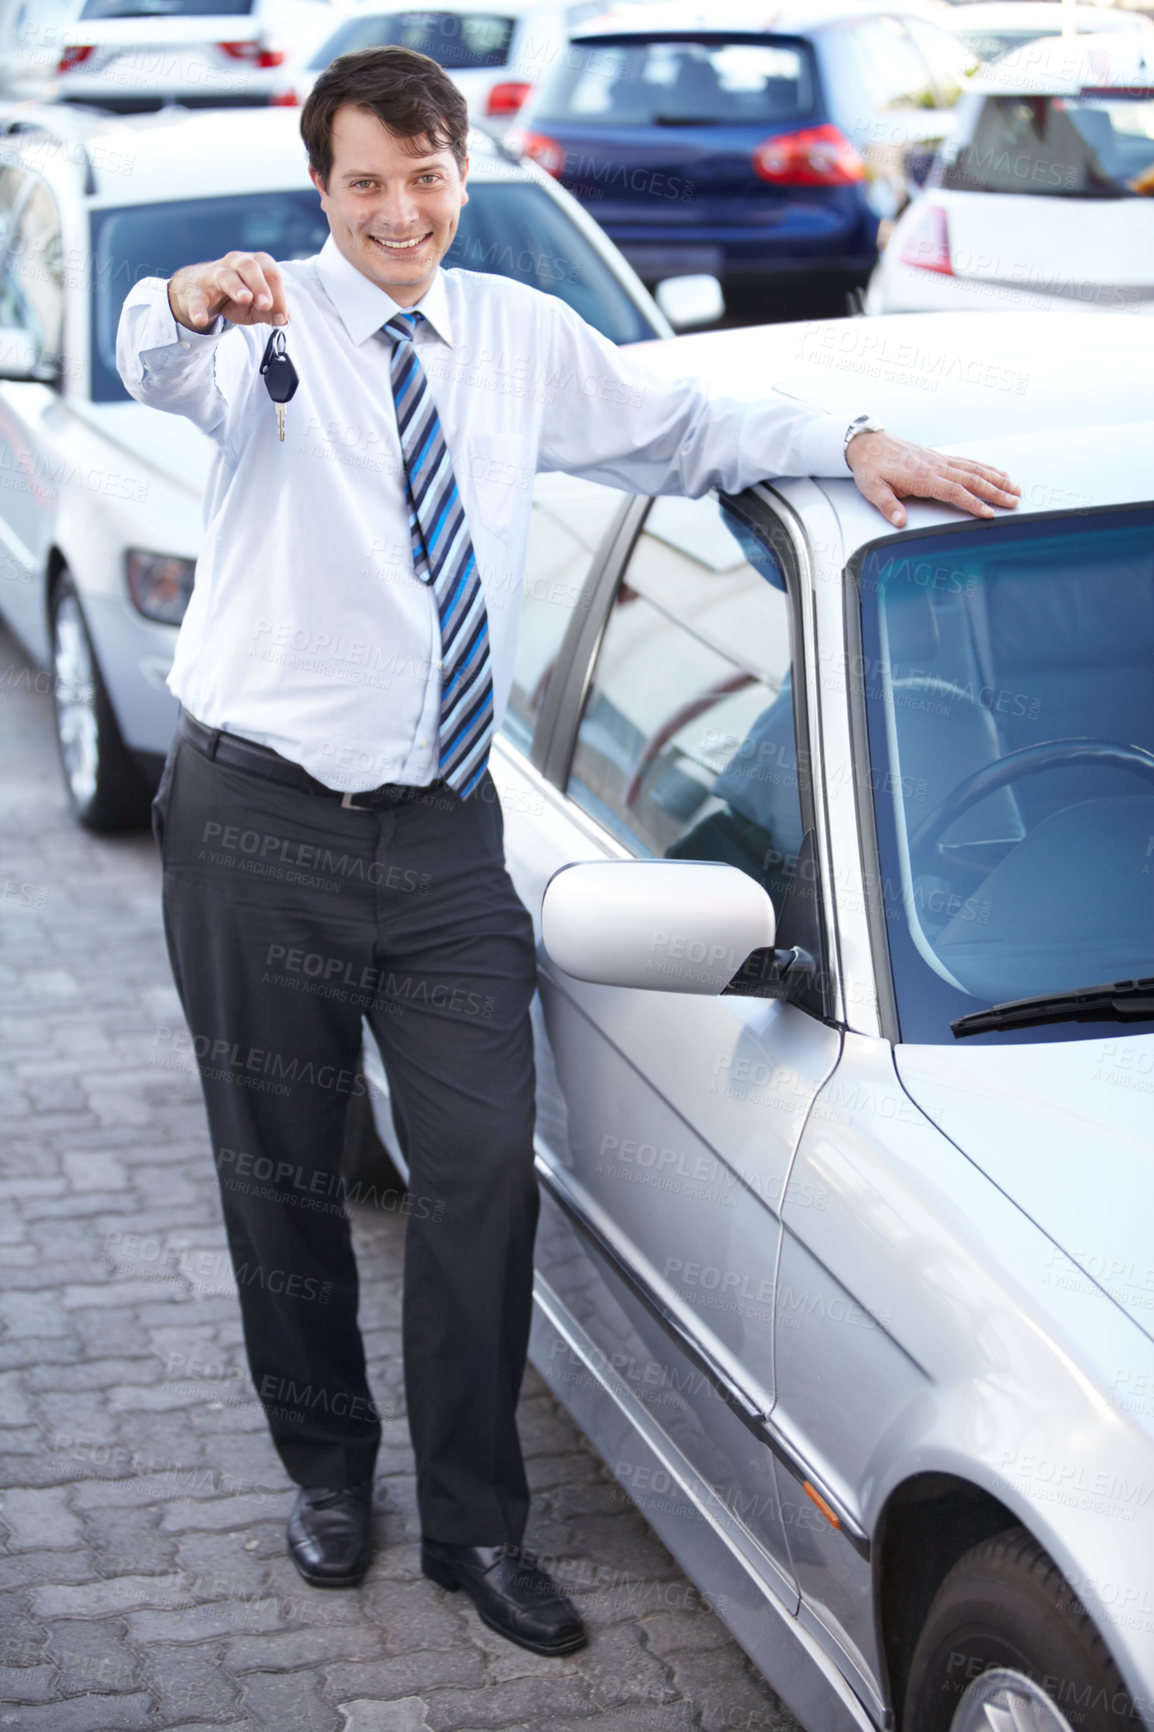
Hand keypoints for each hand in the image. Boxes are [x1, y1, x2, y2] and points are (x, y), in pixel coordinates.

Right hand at [167, 252, 288, 332]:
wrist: (199, 292)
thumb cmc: (235, 296)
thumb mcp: (256, 306)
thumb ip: (271, 312)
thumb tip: (284, 319)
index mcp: (255, 263)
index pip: (271, 273)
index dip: (278, 295)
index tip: (281, 316)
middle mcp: (235, 263)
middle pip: (249, 267)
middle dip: (260, 285)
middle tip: (266, 304)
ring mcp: (214, 274)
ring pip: (226, 276)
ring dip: (236, 287)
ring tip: (245, 299)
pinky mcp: (196, 290)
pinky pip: (197, 298)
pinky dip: (198, 309)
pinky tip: (200, 319)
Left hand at [846, 431, 1019, 526]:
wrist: (869, 444)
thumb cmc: (871, 467)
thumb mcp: (873, 489)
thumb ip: (888, 506)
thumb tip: (899, 521)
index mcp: (922, 477)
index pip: (954, 492)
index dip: (973, 503)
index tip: (989, 512)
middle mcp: (936, 466)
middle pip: (972, 479)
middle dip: (996, 491)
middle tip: (1014, 501)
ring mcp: (940, 460)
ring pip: (975, 469)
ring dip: (997, 479)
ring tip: (1015, 488)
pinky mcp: (940, 457)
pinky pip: (969, 462)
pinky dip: (986, 468)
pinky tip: (998, 473)